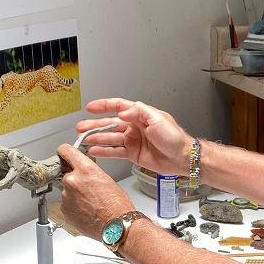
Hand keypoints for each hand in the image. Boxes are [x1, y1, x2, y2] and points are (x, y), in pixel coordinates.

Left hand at [57, 144, 134, 240]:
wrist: (116, 226)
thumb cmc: (117, 205)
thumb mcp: (106, 179)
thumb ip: (90, 174)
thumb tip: (84, 176)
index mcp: (85, 169)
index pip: (65, 151)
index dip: (64, 152)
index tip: (63, 154)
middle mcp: (72, 180)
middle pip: (67, 175)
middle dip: (76, 181)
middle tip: (89, 191)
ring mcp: (66, 196)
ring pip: (67, 191)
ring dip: (75, 195)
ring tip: (91, 204)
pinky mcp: (64, 210)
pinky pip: (67, 204)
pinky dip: (74, 207)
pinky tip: (87, 212)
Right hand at [75, 98, 191, 175]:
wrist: (182, 158)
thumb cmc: (174, 138)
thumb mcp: (158, 119)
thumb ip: (139, 112)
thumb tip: (122, 113)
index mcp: (140, 116)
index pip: (119, 106)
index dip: (104, 106)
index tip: (91, 107)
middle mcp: (135, 127)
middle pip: (110, 123)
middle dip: (95, 125)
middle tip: (81, 127)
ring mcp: (133, 140)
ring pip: (110, 138)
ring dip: (96, 138)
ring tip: (84, 139)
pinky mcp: (133, 154)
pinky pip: (115, 151)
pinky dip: (104, 151)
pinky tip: (94, 151)